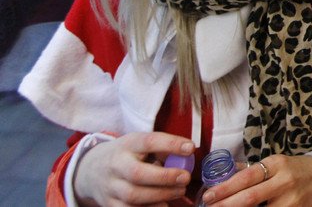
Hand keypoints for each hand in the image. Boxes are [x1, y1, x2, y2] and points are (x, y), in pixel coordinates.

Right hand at [73, 132, 193, 205]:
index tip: (190, 148)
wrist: (91, 170)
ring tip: (179, 191)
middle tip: (185, 178)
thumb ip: (161, 149)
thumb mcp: (139, 144)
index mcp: (127, 144)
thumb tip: (188, 154)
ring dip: (161, 195)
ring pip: (134, 195)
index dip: (170, 144)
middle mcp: (116, 165)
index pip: (149, 141)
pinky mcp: (109, 204)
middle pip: (138, 174)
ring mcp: (110, 186)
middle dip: (165, 177)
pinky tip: (163, 205)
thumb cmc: (127, 155)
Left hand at [200, 154, 311, 206]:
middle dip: (226, 205)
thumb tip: (222, 174)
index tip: (209, 195)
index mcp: (277, 164)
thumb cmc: (295, 169)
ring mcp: (291, 201)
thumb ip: (250, 170)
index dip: (226, 187)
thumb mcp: (275, 163)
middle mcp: (284, 182)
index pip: (247, 177)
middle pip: (250, 197)